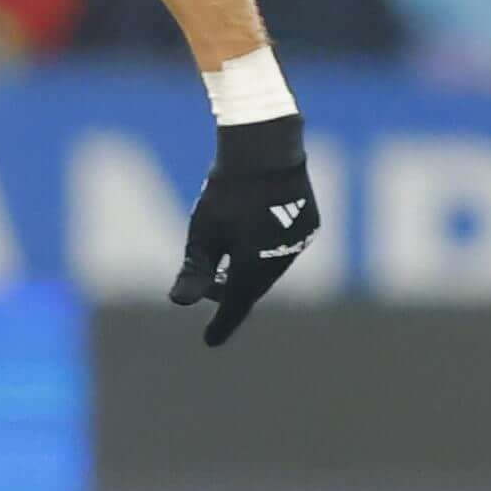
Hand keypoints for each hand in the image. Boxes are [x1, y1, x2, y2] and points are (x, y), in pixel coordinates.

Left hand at [170, 114, 316, 346]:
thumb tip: (179, 302)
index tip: (209, 341)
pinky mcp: (311, 223)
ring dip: (248, 268)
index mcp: (253, 268)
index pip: (234, 307)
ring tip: (228, 253)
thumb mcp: (202, 232)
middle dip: (229, 290)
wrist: (267, 150)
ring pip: (270, 266)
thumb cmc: (227, 192)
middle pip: (251, 286)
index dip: (220, 324)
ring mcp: (300, 242)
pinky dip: (266, 249)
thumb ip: (193, 270)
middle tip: (208, 286)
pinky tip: (255, 230)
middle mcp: (281, 261)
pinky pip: (285, 247)